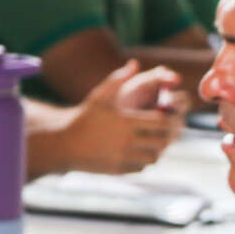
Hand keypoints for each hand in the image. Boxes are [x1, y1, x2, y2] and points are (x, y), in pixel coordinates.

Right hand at [57, 62, 184, 173]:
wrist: (63, 145)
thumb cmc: (83, 118)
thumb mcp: (99, 96)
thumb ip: (117, 79)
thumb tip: (134, 63)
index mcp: (126, 122)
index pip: (162, 122)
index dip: (171, 119)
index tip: (170, 116)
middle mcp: (126, 141)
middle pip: (162, 141)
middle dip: (168, 136)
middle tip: (166, 131)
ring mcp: (122, 157)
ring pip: (154, 157)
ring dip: (157, 149)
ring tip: (154, 141)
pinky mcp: (118, 170)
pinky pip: (141, 167)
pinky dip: (145, 160)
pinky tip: (140, 152)